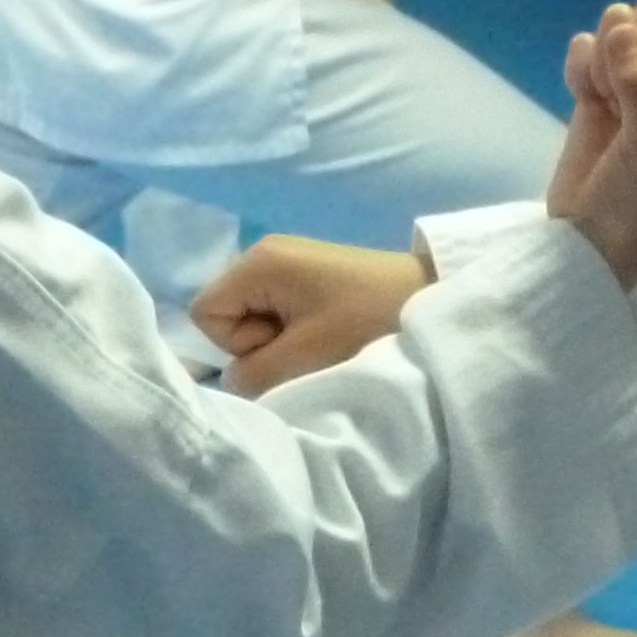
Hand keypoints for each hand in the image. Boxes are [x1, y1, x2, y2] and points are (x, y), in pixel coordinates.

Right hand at [195, 236, 429, 398]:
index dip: (235, 342)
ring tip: (323, 341)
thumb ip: (255, 373)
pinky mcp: (309, 278)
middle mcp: (265, 256)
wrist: (430, 298)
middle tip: (307, 345)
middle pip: (229, 315)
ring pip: (255, 319)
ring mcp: (288, 265)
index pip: (206, 312)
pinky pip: (279, 314)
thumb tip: (235, 380)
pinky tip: (329, 334)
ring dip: (282, 342)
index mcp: (257, 262)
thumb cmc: (366, 322)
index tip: (281, 345)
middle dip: (259, 343)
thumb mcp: (305, 356)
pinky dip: (298, 333)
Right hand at [545, 0, 636, 288]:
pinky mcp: (597, 83)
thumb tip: (618, 23)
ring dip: (604, 62)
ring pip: (618, 24)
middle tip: (625, 104)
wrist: (586, 238)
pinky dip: (580, 67)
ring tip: (606, 106)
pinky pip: (587, 45)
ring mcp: (636, 78)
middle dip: (632, 54)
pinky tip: (583, 98)